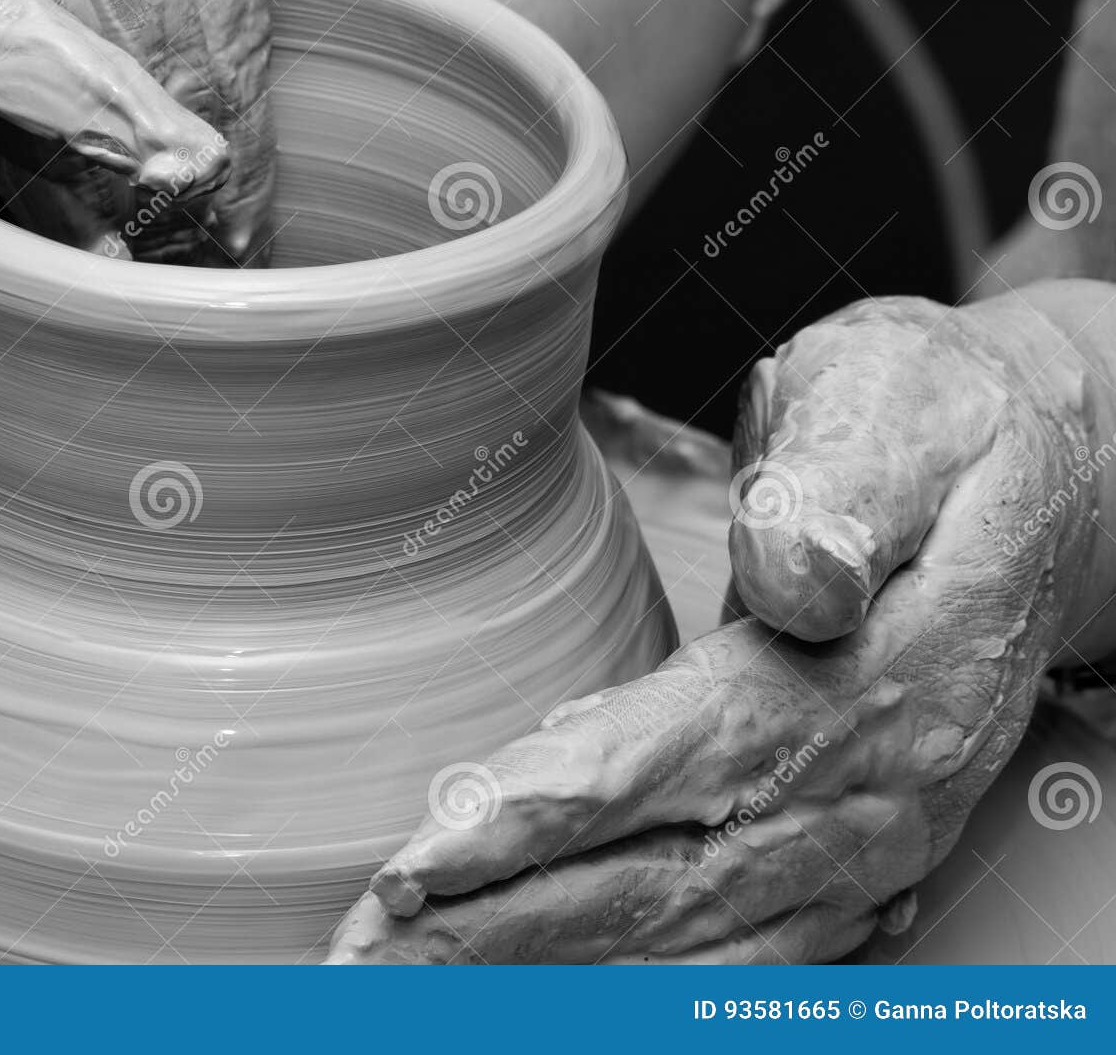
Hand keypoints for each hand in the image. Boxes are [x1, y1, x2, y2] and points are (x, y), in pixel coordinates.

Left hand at [329, 289, 1115, 961]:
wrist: (1047, 487)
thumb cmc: (942, 426)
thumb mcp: (896, 409)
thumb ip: (846, 493)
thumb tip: (797, 575)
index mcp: (862, 673)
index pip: (670, 762)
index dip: (539, 819)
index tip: (418, 865)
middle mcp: (865, 787)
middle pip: (655, 886)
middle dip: (494, 935)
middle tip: (360, 963)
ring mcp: (866, 840)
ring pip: (687, 944)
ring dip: (539, 979)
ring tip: (410, 992)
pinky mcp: (855, 858)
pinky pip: (740, 958)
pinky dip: (635, 990)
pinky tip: (542, 999)